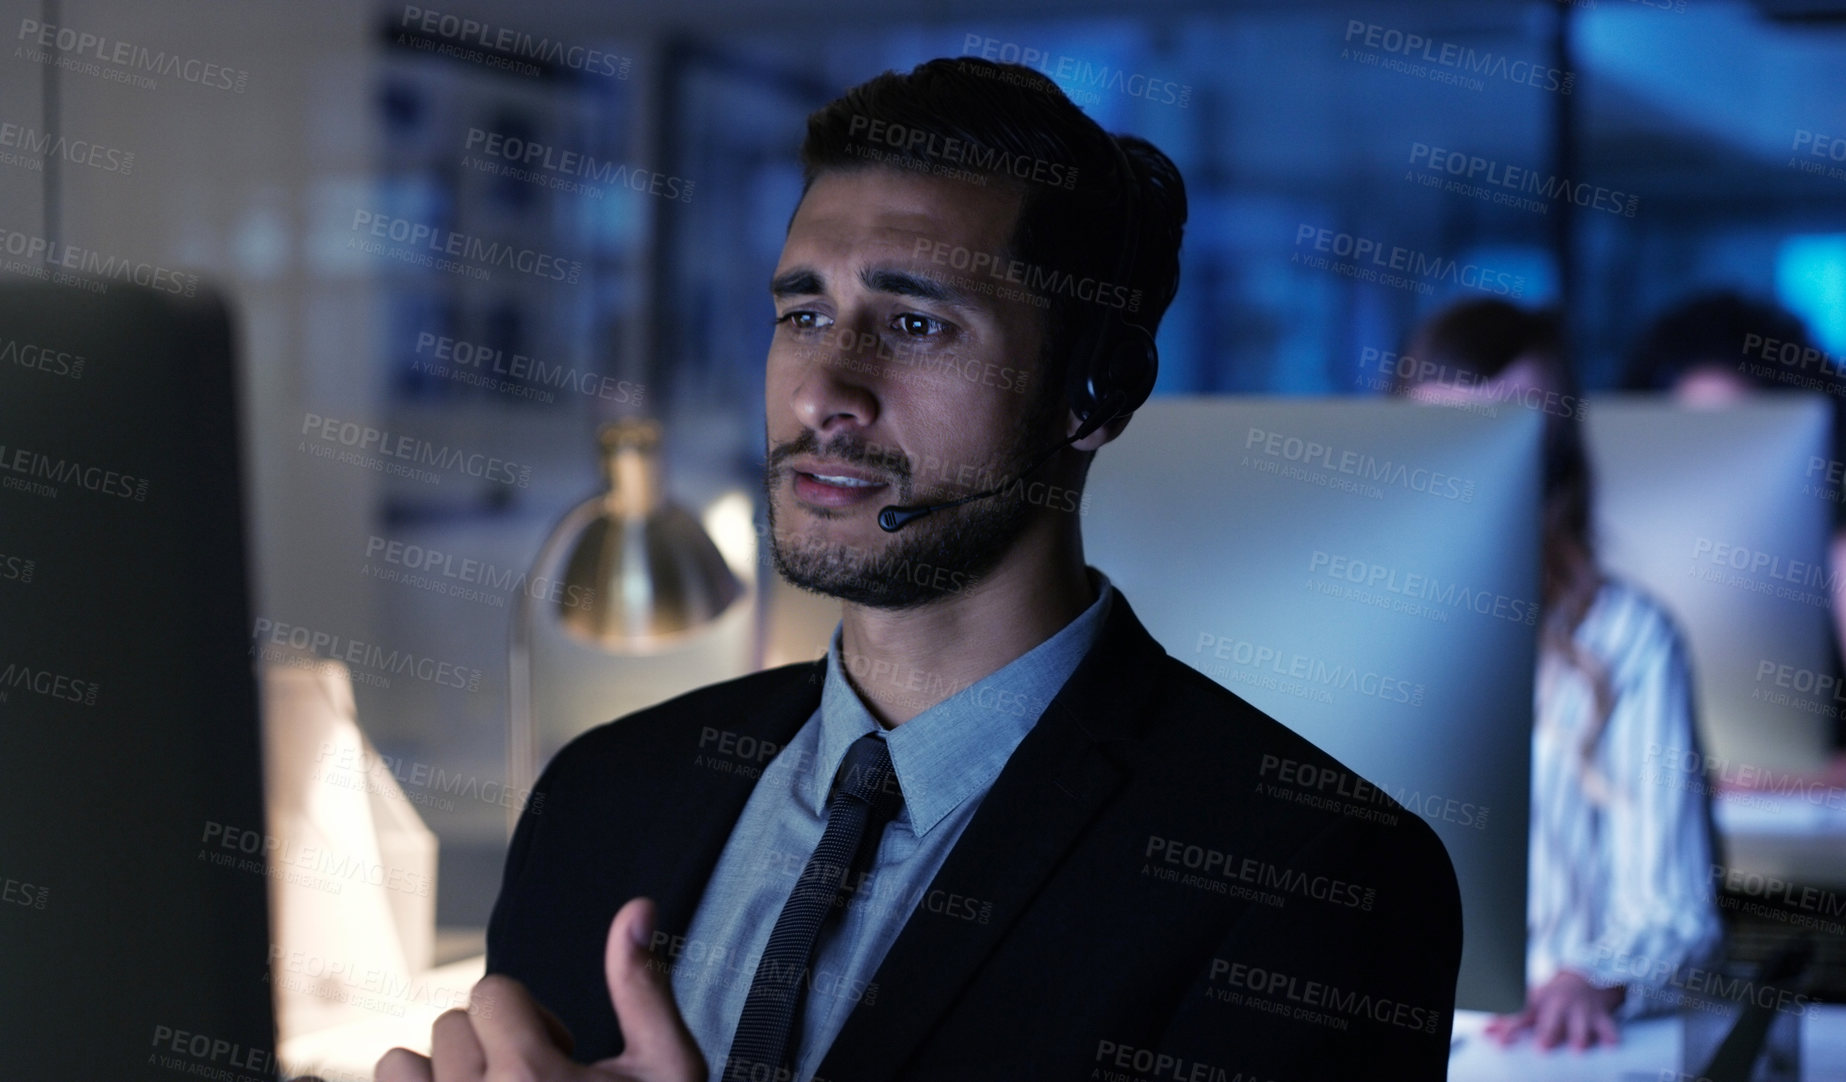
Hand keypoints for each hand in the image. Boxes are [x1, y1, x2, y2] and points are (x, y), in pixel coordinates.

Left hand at [376, 897, 706, 1081]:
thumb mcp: (666, 1068)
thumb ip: (642, 986)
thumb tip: (635, 907)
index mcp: (530, 1074)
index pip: (490, 993)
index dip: (530, 1014)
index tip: (560, 1053)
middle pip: (450, 1025)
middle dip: (492, 1044)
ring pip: (400, 1066)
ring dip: (440, 1074)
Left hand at [1484, 969, 1624, 1051]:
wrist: (1586, 975)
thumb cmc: (1553, 996)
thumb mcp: (1531, 1000)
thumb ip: (1510, 1018)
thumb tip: (1486, 1031)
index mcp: (1539, 1002)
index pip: (1521, 1015)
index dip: (1510, 1028)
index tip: (1500, 1041)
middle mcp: (1559, 1005)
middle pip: (1552, 1021)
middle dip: (1547, 1033)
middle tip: (1542, 1046)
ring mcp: (1580, 1010)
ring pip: (1580, 1025)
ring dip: (1579, 1036)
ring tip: (1578, 1048)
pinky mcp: (1600, 1016)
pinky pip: (1608, 1026)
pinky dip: (1610, 1035)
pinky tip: (1611, 1043)